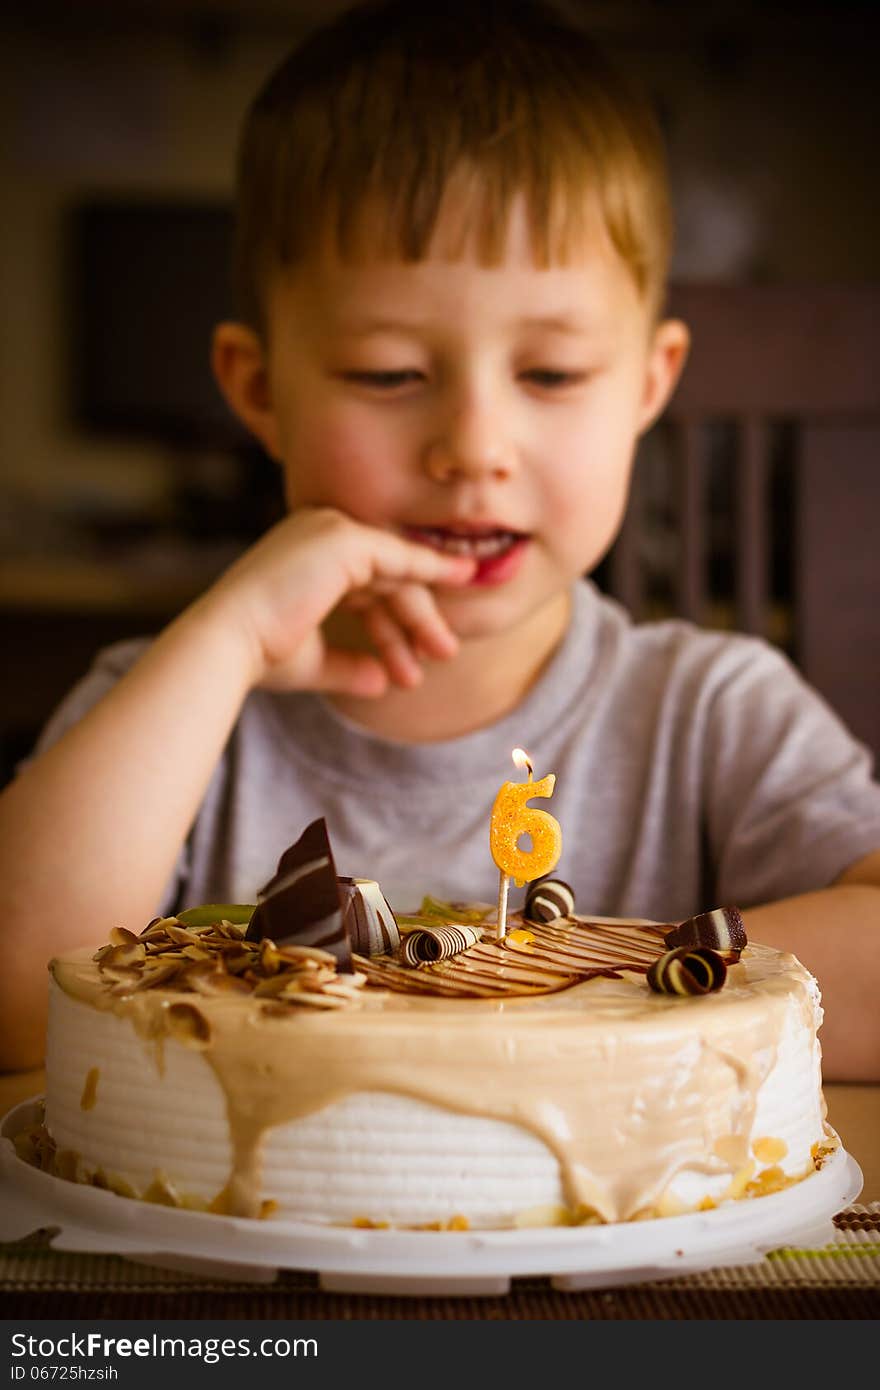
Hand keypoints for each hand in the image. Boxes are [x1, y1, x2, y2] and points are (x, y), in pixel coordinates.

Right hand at [202, 507, 474, 696]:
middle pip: (384, 577)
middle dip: (415, 619)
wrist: (228, 645)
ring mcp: (330, 529)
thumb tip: (381, 683)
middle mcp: (315, 531)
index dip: (391, 624)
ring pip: (396, 572)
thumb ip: (347, 667)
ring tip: (445, 652)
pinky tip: (463, 581)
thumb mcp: (312, 660)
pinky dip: (433, 570)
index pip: (362, 587)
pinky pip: (401, 557)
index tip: (417, 657)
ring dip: (424, 613)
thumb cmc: (258, 655)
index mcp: (304, 556)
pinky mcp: (344, 538)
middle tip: (442, 654)